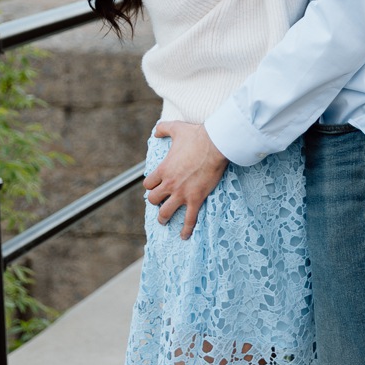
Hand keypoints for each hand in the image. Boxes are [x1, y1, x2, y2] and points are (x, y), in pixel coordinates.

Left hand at [143, 121, 227, 238]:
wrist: (215, 144)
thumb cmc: (197, 135)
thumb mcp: (177, 128)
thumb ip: (163, 128)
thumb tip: (156, 131)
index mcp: (164, 169)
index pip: (148, 184)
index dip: (151, 186)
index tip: (154, 187)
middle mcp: (169, 183)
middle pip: (153, 199)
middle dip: (155, 201)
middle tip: (160, 202)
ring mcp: (182, 193)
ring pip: (165, 213)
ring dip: (163, 218)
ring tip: (164, 221)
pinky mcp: (196, 199)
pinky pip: (189, 219)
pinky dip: (186, 229)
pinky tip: (184, 236)